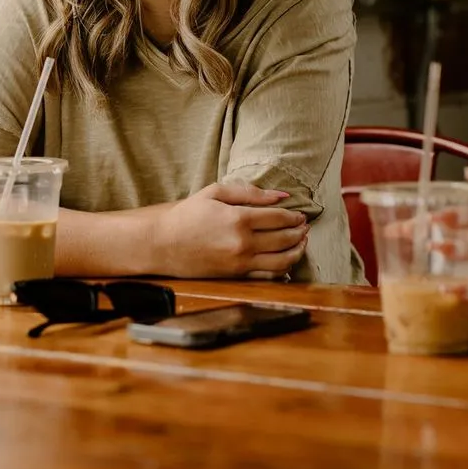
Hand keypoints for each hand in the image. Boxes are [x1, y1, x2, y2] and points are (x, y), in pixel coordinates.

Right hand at [148, 182, 308, 279]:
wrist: (162, 244)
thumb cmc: (187, 215)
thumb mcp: (215, 193)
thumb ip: (250, 192)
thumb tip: (281, 196)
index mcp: (238, 218)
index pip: (279, 218)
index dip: (294, 216)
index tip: (300, 214)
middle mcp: (243, 242)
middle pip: (285, 238)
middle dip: (300, 232)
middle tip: (305, 226)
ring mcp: (240, 262)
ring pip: (282, 260)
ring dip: (297, 251)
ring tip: (302, 243)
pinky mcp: (236, 275)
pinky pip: (268, 275)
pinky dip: (284, 269)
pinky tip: (288, 261)